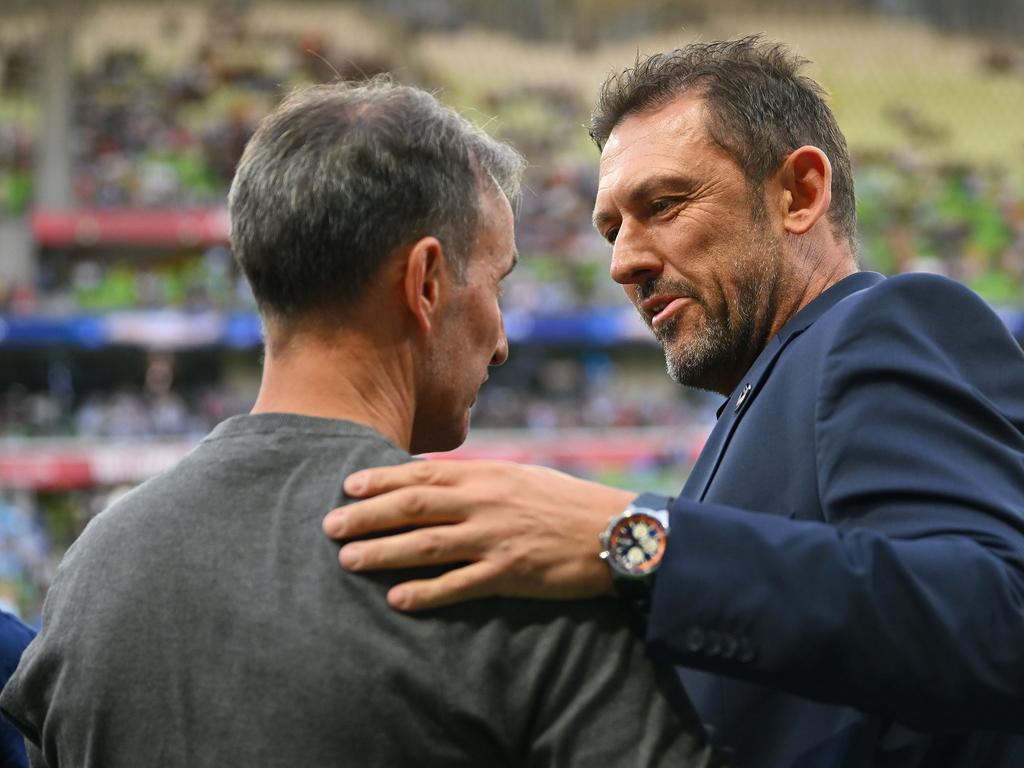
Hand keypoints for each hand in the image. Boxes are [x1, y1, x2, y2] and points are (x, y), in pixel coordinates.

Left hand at [322, 460, 635, 610]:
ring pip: (427, 544)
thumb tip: (432, 480)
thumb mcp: (519, 478)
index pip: (422, 474)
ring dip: (383, 552)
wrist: (615, 530)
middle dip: (367, 515)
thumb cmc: (564, 502)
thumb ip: (477, 481)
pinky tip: (397, 599)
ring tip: (347, 559)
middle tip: (329, 525)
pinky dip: (426, 592)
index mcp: (487, 476)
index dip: (381, 481)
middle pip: (414, 506)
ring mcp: (496, 538)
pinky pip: (460, 585)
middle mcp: (485, 503)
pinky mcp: (510, 573)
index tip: (347, 486)